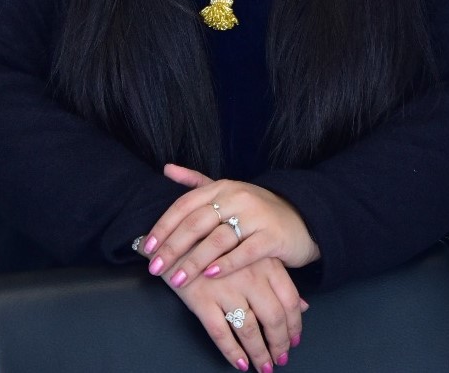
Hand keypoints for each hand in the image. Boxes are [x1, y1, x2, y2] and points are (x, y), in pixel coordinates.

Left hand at [142, 164, 320, 289]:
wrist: (302, 217)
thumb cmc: (257, 210)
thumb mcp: (227, 191)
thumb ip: (195, 182)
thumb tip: (166, 168)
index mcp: (222, 186)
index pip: (185, 204)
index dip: (164, 226)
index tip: (146, 247)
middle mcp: (236, 196)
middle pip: (197, 222)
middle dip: (173, 247)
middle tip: (155, 269)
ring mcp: (255, 215)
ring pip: (218, 238)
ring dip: (194, 261)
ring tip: (178, 280)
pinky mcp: (272, 236)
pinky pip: (245, 251)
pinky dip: (226, 264)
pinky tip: (210, 276)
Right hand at [166, 252, 305, 371]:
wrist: (178, 234)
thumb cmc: (220, 244)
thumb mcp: (253, 253)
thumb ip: (279, 278)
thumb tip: (304, 306)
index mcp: (264, 261)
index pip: (289, 299)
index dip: (294, 325)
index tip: (294, 341)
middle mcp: (248, 275)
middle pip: (273, 317)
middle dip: (279, 344)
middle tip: (280, 359)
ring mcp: (224, 287)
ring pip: (249, 329)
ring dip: (259, 353)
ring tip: (264, 367)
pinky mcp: (201, 298)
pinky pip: (220, 333)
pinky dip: (232, 352)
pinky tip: (240, 363)